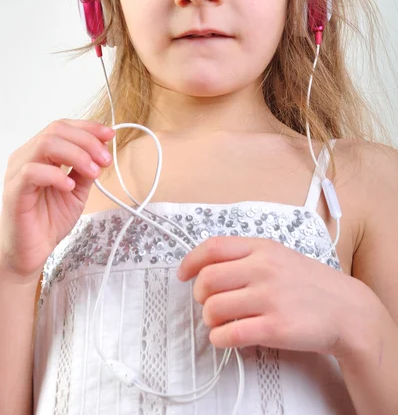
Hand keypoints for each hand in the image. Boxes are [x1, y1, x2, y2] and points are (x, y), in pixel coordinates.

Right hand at [0, 119, 114, 280]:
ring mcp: (18, 171)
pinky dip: (56, 175)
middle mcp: (27, 156)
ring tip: (92, 172)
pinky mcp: (14, 190)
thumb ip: (87, 170)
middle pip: (56, 130)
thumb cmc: (48, 219)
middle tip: (105, 159)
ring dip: (76, 155)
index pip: (63, 126)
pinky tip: (69, 186)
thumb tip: (103, 151)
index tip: (110, 135)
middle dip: (87, 141)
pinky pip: (32, 172)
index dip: (88, 128)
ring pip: (46, 144)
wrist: (31, 251)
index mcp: (40, 152)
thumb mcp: (77, 190)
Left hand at [177, 236, 366, 357]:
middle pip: (207, 279)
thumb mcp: (280, 255)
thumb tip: (207, 268)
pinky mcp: (275, 328)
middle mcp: (263, 269)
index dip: (190, 261)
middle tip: (207, 303)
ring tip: (220, 322)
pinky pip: (229, 334)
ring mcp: (269, 298)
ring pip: (213, 308)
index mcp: (262, 248)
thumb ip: (247, 257)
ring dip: (209, 319)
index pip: (213, 247)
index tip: (183, 274)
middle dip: (199, 295)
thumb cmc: (310, 283)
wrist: (346, 309)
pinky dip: (219, 338)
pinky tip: (226, 337)